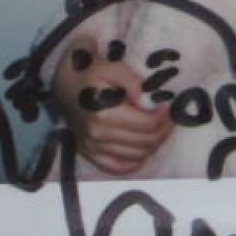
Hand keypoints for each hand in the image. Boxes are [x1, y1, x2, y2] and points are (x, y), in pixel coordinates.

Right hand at [51, 38, 173, 174]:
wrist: (63, 82)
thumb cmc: (90, 71)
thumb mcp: (113, 67)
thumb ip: (134, 83)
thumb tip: (151, 101)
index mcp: (103, 113)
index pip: (147, 125)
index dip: (165, 118)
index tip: (171, 108)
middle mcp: (97, 135)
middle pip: (145, 142)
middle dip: (164, 130)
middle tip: (171, 118)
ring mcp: (92, 147)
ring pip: (136, 156)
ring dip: (154, 145)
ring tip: (160, 129)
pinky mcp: (90, 154)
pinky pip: (119, 167)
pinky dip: (136, 161)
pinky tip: (144, 147)